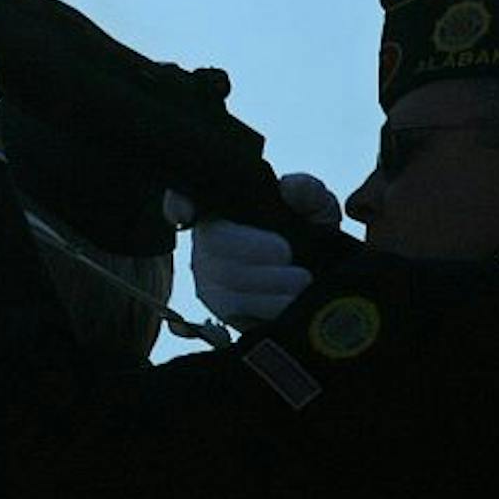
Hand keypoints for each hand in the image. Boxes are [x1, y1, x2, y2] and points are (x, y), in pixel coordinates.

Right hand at [166, 173, 340, 331]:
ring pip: (224, 280)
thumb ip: (307, 191)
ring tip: (301, 280)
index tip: (185, 212)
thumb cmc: (308, 234)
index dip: (177, 204)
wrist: (321, 279)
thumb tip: (289, 187)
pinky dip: (268, 307)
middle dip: (253, 249)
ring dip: (270, 282)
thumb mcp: (315, 207)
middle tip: (288, 253)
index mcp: (223, 209)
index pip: (182, 200)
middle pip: (213, 243)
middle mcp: (206, 242)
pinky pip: (235, 312)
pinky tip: (290, 301)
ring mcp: (209, 278)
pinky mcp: (222, 312)